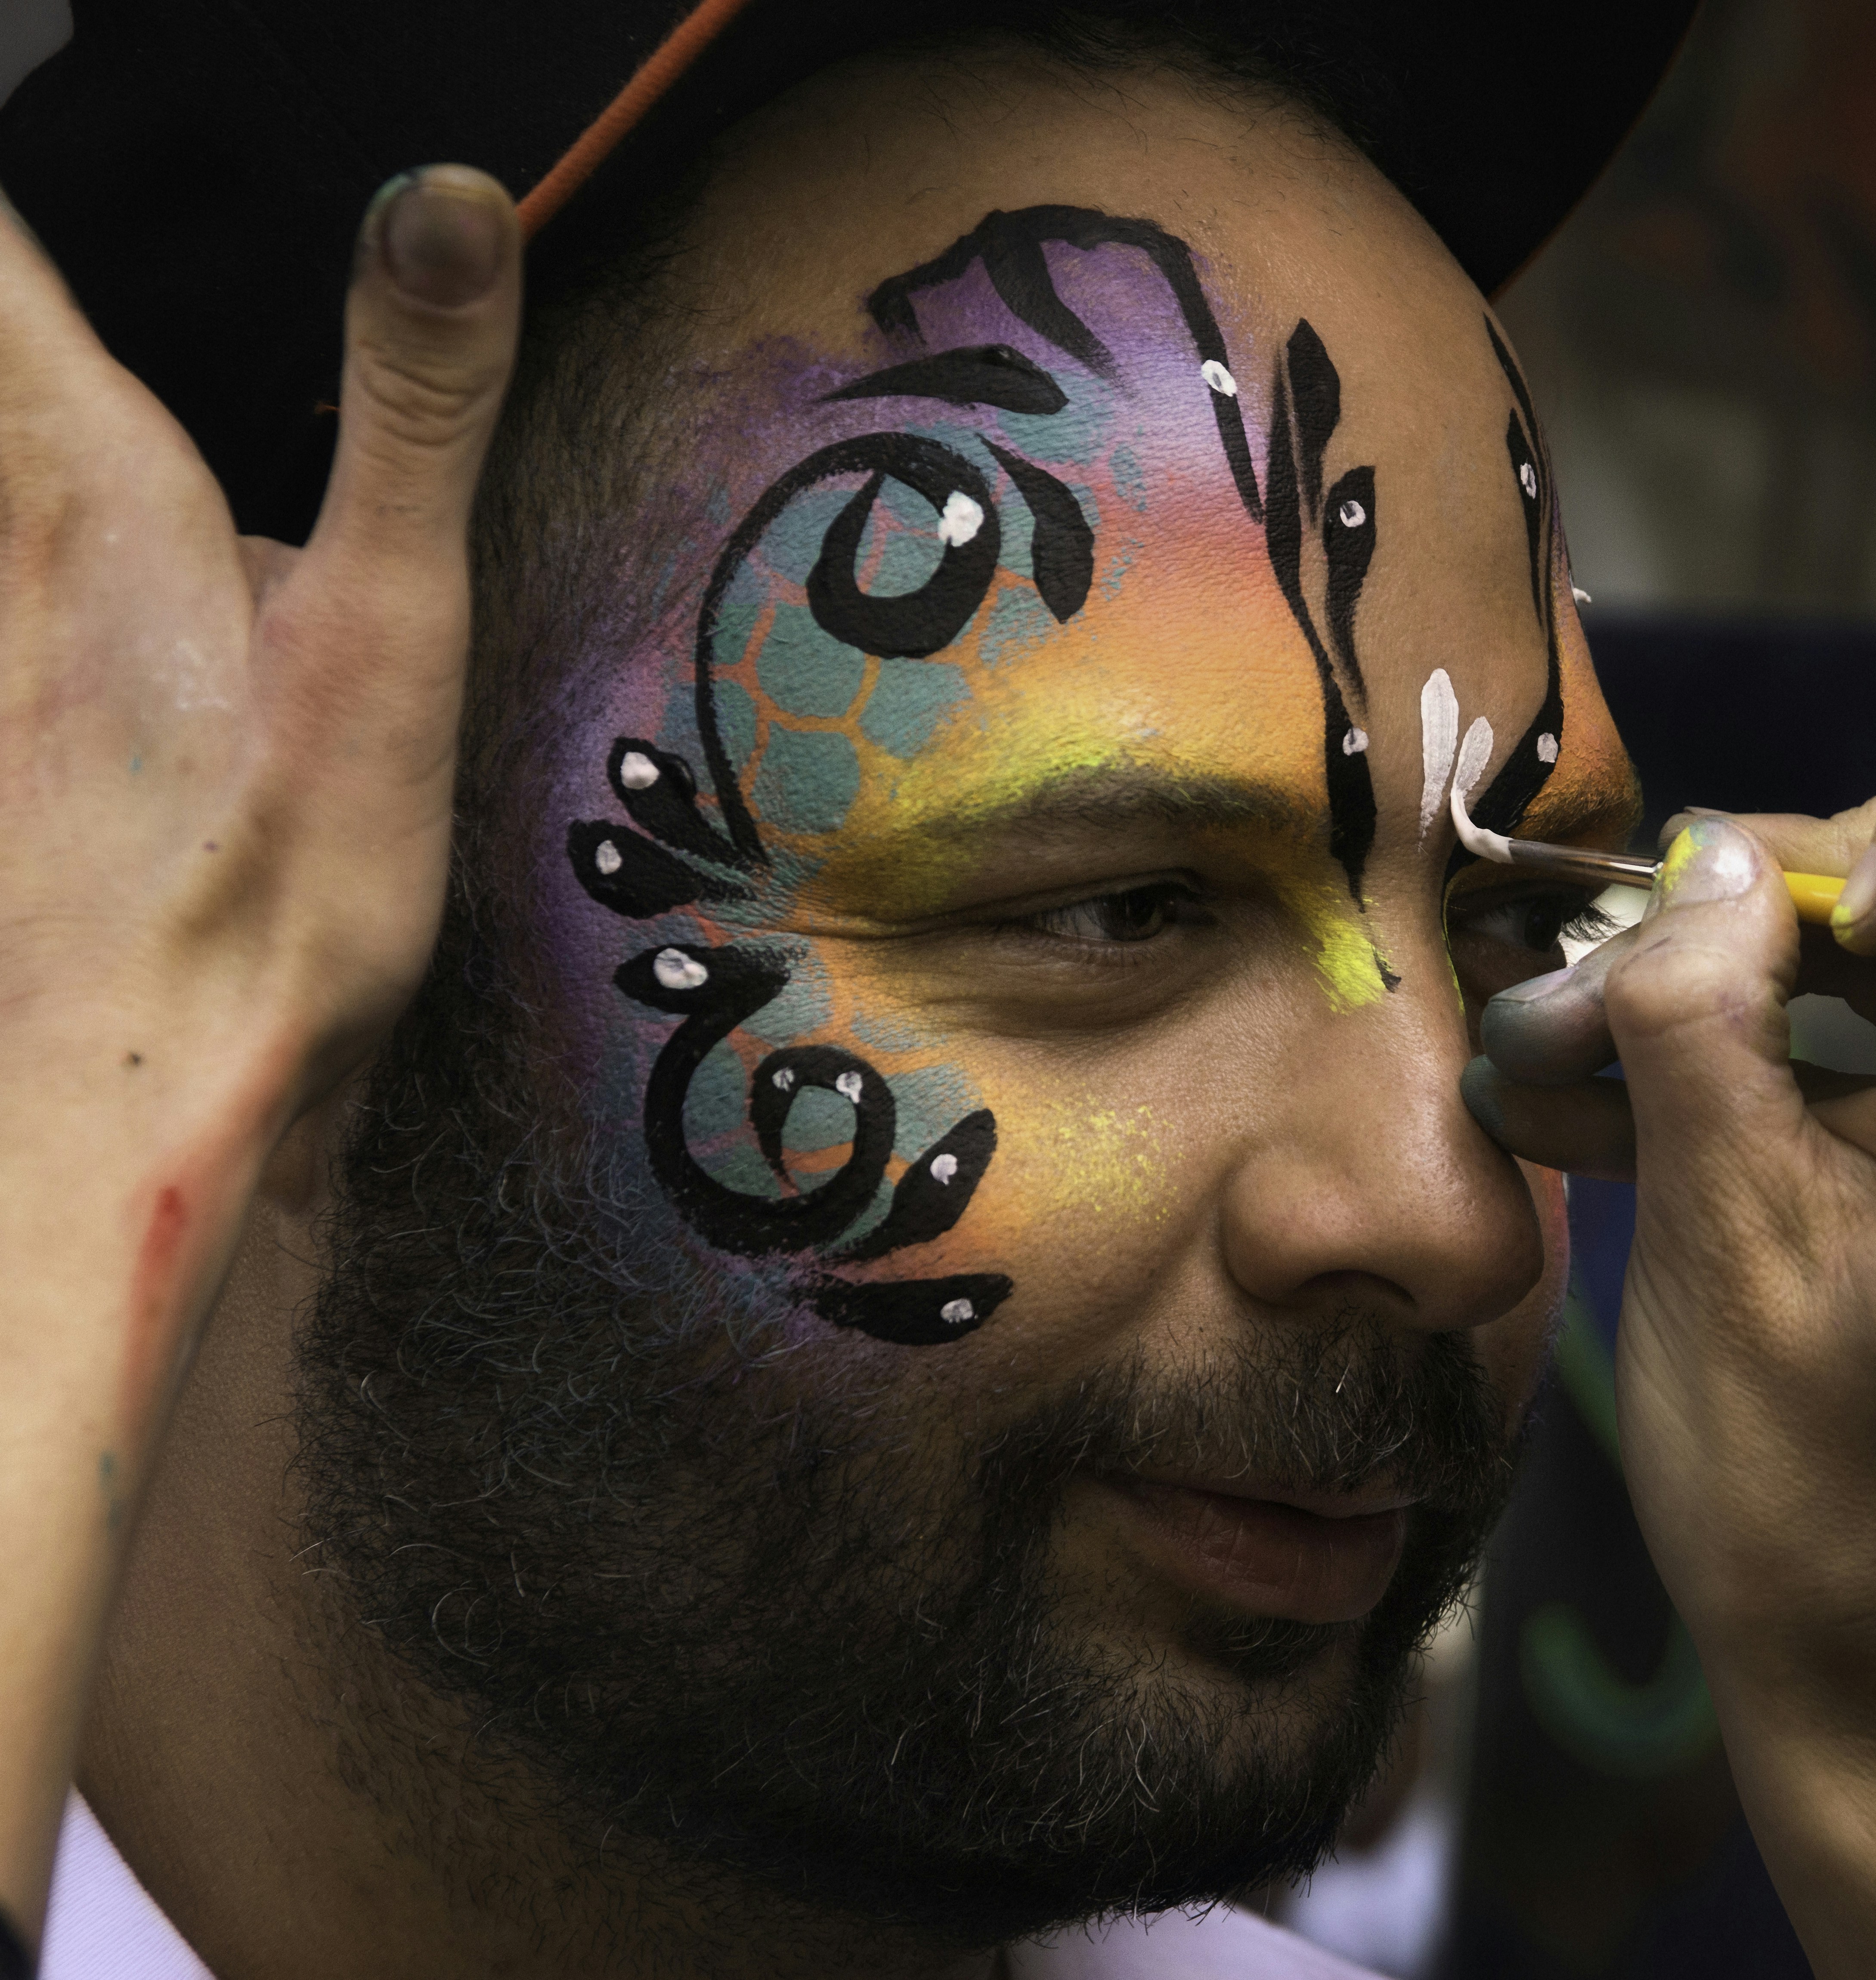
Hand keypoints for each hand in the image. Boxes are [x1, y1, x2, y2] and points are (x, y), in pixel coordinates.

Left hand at [0, 166, 519, 1928]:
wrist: (148, 1104)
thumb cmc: (276, 892)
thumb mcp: (387, 639)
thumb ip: (409, 407)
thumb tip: (446, 196)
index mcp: (85, 477)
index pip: (0, 244)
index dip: (34, 155)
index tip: (75, 79)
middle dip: (25, 302)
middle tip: (74, 222)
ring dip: (35, 393)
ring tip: (99, 438)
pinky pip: (9, 569)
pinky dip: (46, 525)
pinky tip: (103, 610)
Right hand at [1469, 719, 1875, 1975]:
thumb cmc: (1810, 1503)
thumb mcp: (1722, 1251)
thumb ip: (1706, 1035)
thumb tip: (1703, 871)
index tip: (1830, 913)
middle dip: (1808, 874)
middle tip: (1649, 973)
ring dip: (1757, 962)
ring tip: (1595, 1035)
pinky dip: (1762, 1049)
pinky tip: (1621, 1102)